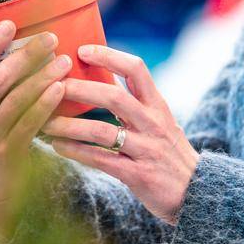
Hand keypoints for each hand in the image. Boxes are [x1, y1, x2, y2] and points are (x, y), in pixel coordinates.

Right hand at [0, 20, 72, 212]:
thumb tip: (26, 38)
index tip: (11, 23)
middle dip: (26, 55)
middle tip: (51, 38)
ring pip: (16, 98)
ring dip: (42, 77)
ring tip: (64, 61)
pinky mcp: (6, 149)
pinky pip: (28, 122)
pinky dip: (45, 103)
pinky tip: (60, 88)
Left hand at [42, 44, 197, 223]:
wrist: (199, 193)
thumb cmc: (169, 154)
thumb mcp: (160, 122)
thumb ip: (134, 103)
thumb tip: (99, 76)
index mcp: (157, 105)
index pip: (136, 69)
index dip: (109, 56)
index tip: (81, 49)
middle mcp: (153, 124)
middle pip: (114, 97)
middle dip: (80, 89)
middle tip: (52, 85)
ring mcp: (146, 150)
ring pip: (102, 131)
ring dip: (69, 125)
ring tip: (45, 122)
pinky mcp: (138, 175)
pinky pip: (101, 160)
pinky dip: (76, 152)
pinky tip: (57, 146)